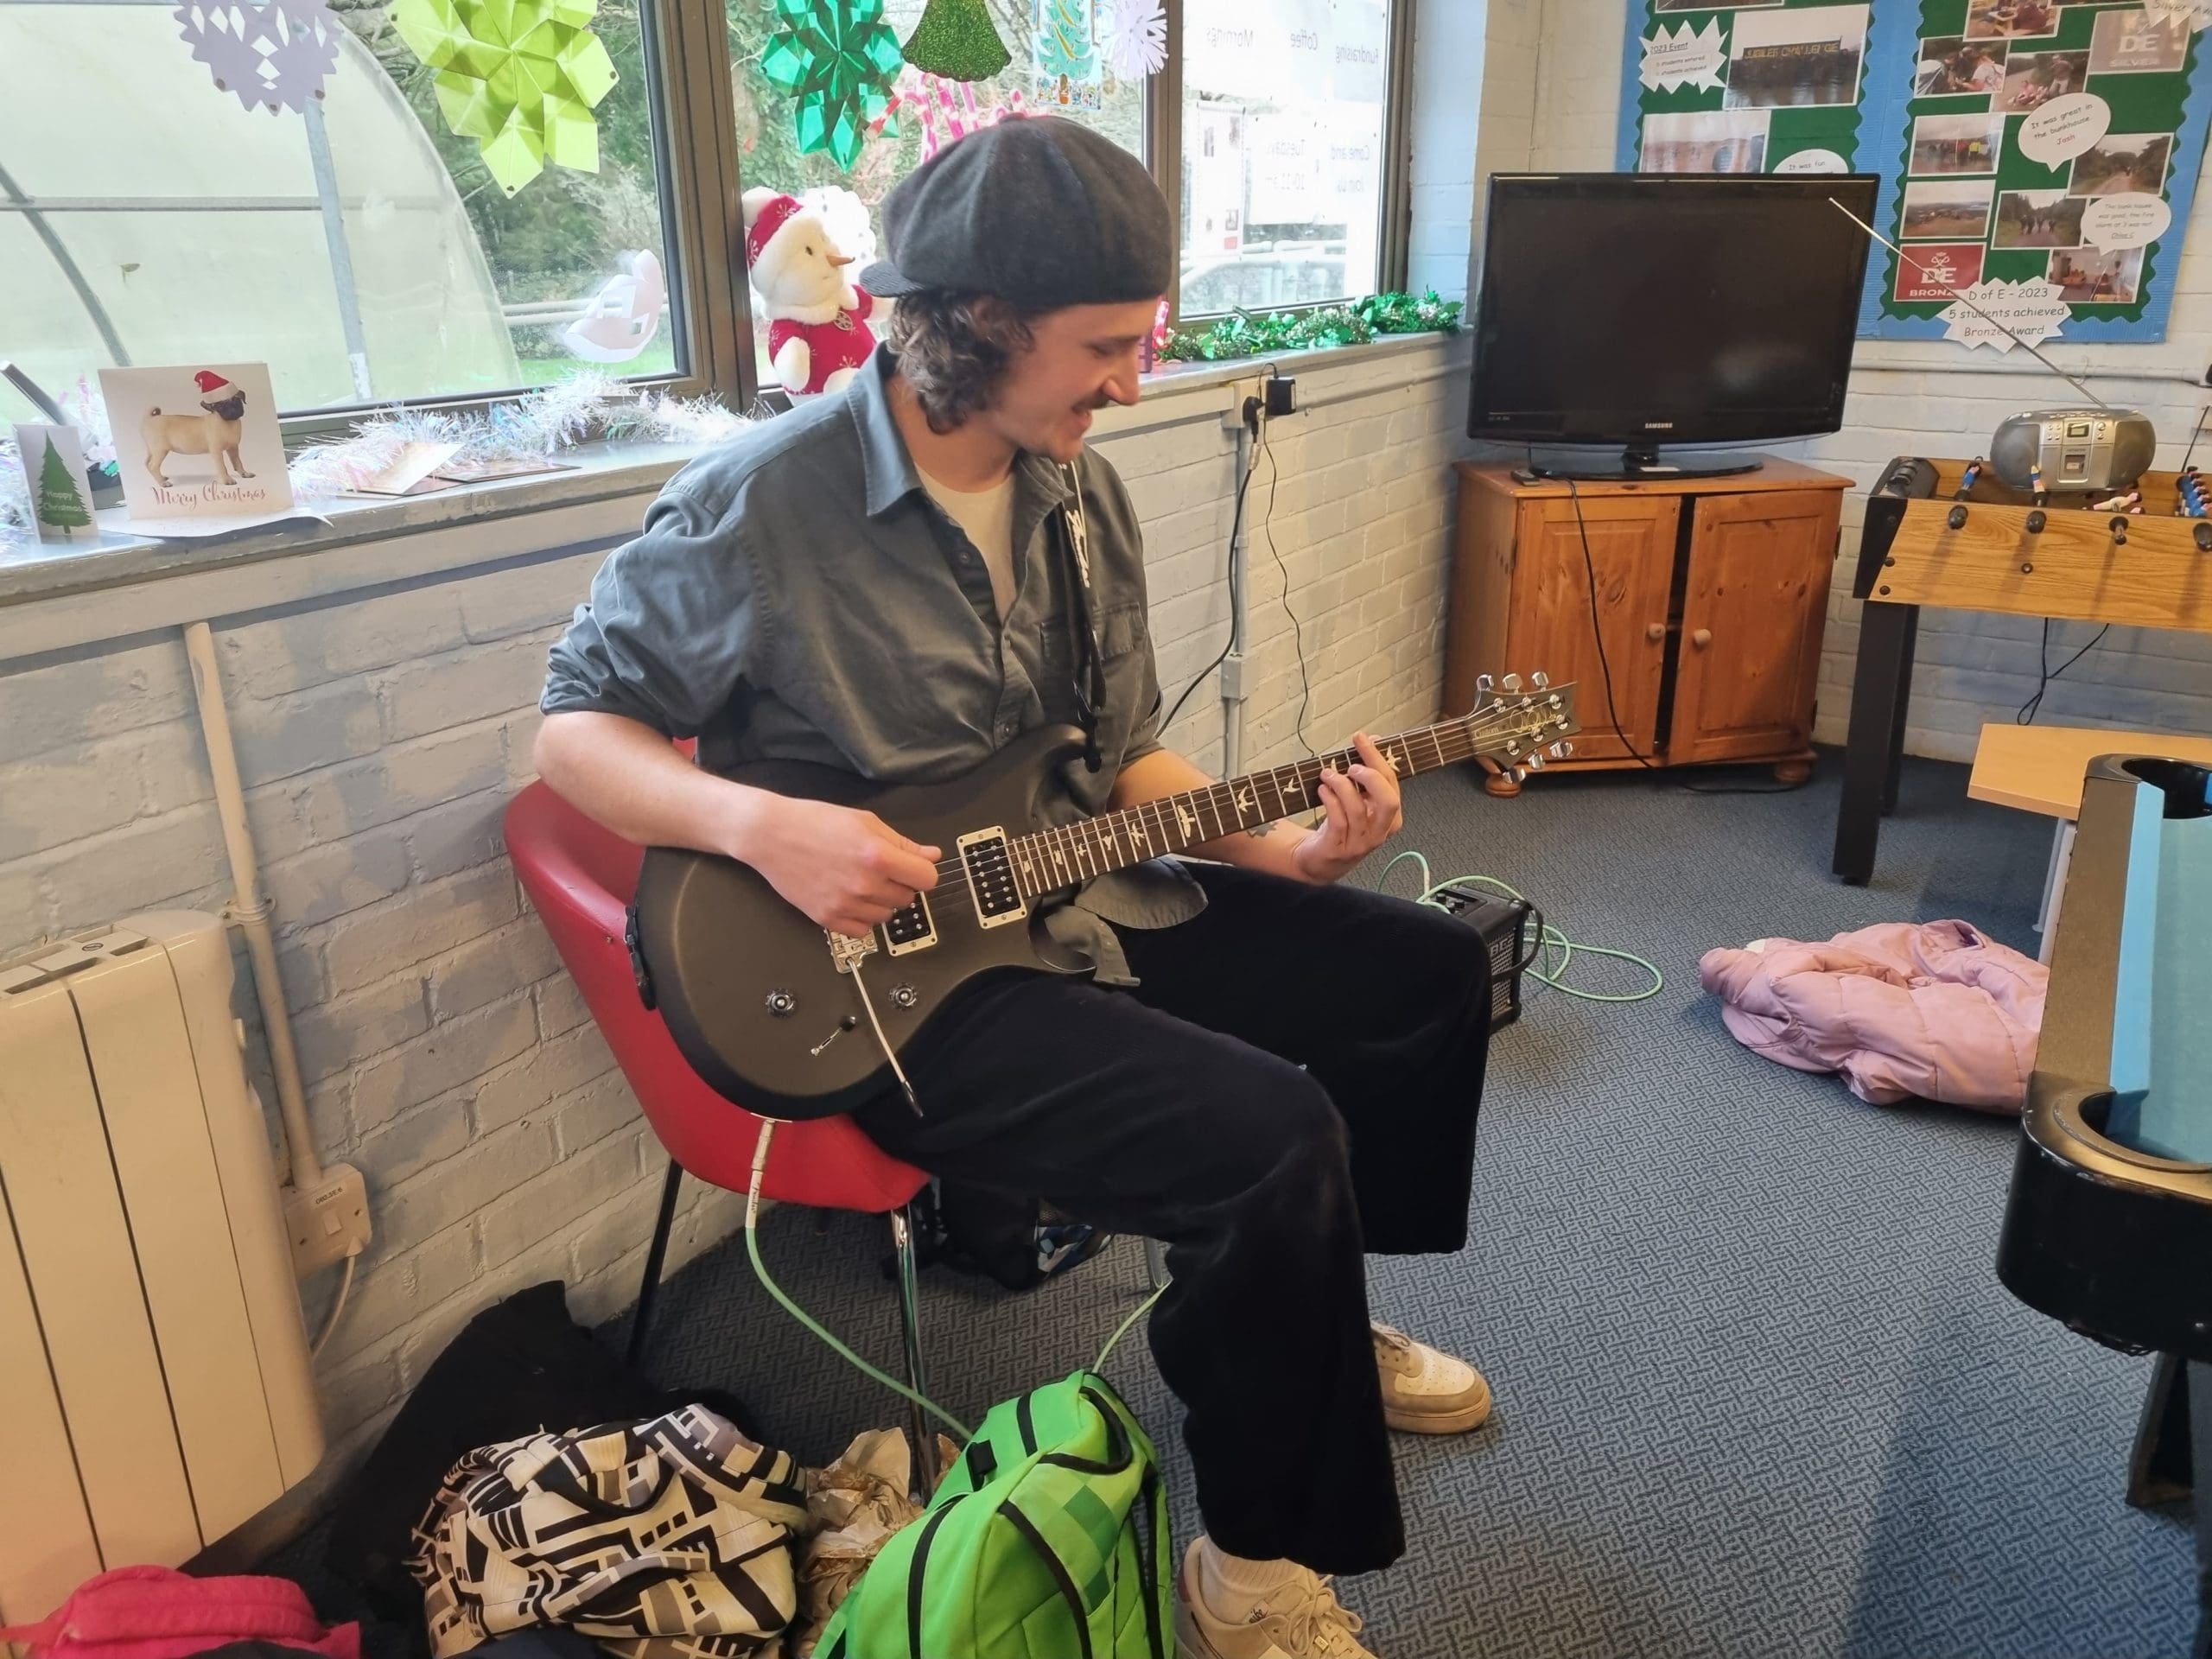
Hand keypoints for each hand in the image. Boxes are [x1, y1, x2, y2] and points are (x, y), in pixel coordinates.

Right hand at [733, 793, 939, 938]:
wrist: (771, 835)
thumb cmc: (814, 822)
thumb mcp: (865, 821)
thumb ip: (902, 843)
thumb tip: (931, 856)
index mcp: (878, 856)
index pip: (926, 879)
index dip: (922, 872)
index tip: (913, 868)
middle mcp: (865, 884)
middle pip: (907, 899)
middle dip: (899, 885)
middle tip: (878, 869)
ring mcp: (846, 905)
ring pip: (886, 916)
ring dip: (880, 902)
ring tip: (859, 882)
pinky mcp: (827, 919)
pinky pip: (862, 931)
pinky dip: (861, 918)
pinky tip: (849, 898)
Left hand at [1291, 732, 1403, 883]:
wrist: (1321, 860)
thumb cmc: (1342, 826)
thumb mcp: (1358, 800)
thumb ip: (1366, 774)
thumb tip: (1371, 740)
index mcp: (1391, 817)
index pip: (1392, 784)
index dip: (1377, 758)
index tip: (1361, 739)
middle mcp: (1380, 831)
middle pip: (1388, 801)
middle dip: (1371, 777)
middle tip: (1352, 766)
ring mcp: (1361, 842)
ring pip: (1357, 809)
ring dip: (1341, 785)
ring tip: (1327, 774)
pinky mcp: (1339, 848)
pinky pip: (1338, 820)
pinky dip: (1329, 800)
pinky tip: (1322, 790)